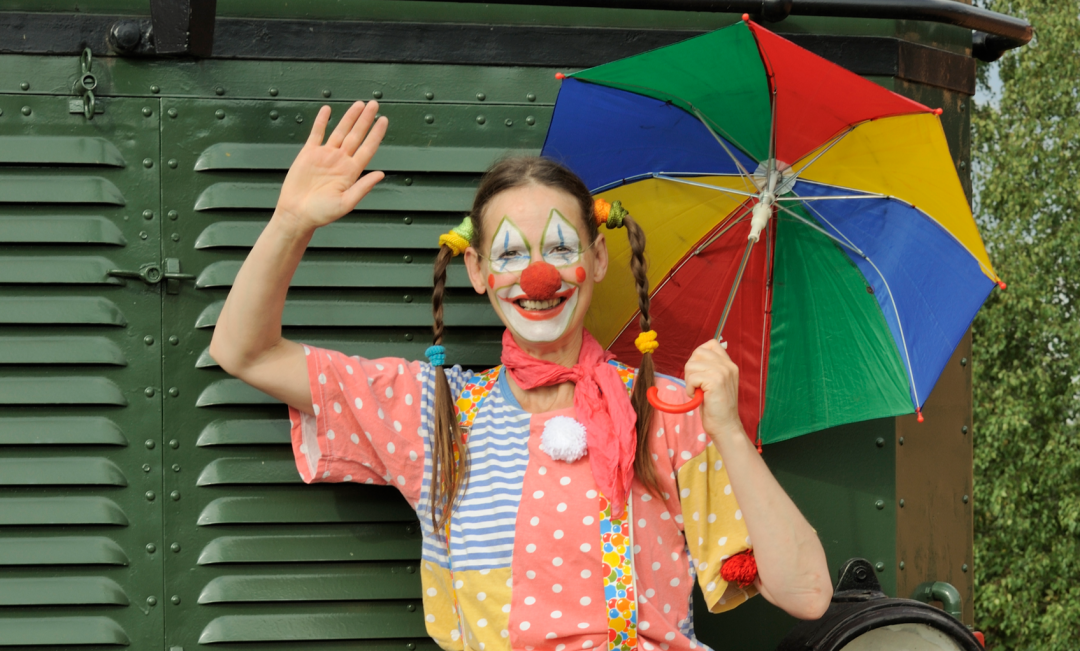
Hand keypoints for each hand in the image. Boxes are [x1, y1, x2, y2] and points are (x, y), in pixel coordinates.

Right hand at [275, 101, 387, 231]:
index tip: (384, 120)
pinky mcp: (309, 154)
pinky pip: (317, 133)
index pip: (367, 148)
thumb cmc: (321, 214)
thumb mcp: (345, 203)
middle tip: (374, 104)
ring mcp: (325, 155)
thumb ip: (362, 188)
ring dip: (349, 117)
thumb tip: (381, 174)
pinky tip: (328, 110)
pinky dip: (322, 121)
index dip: (376, 134)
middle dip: (366, 119)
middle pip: (356, 135)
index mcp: (351, 172)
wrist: (296, 214)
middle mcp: (340, 161)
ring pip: (340, 131)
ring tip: (359, 104)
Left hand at [683, 339, 743, 439]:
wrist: (725, 426)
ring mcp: (723, 372)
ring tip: (698, 392)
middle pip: (698, 352)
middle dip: (691, 368)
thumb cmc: (716, 407)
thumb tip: (695, 358)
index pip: (712, 343)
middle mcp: (728, 366)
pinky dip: (690, 389)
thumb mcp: (716, 382)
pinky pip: (692, 378)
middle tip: (697, 384)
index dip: (699, 355)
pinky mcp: (716, 382)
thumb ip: (710, 368)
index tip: (698, 371)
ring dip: (689, 380)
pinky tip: (698, 397)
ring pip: (692, 365)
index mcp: (729, 365)